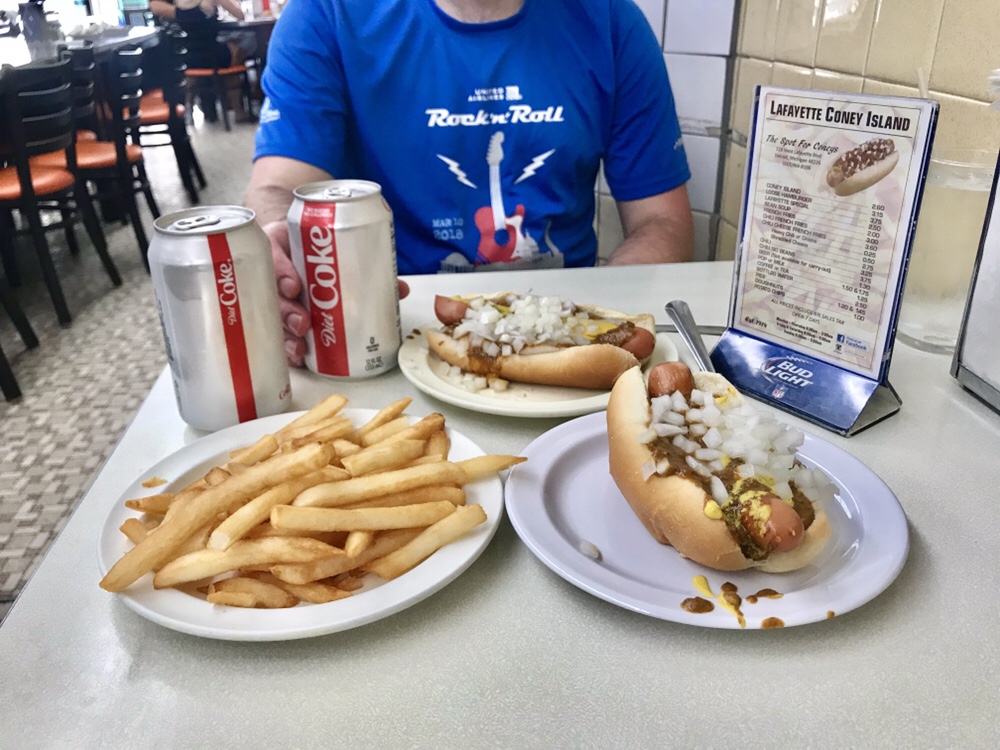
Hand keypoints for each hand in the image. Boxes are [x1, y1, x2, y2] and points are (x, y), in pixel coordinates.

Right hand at [263, 221, 410, 367]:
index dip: (282, 273)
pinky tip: (298, 359)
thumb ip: (366, 267)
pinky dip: (289, 349)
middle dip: (288, 311)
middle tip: (303, 323)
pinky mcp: (279, 319)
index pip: (275, 258)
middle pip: (272, 294)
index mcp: (284, 248)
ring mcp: (275, 297)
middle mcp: (274, 273)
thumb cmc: (320, 249)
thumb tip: (400, 290)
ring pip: (274, 317)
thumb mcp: (339, 248)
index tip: (294, 287)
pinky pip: (279, 335)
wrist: (308, 247)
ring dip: (287, 334)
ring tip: (300, 347)